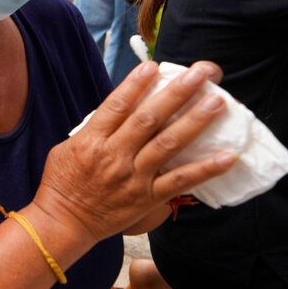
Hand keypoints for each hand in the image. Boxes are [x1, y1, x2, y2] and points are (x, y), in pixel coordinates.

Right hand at [33, 61, 236, 242]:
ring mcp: (133, 177)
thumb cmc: (61, 183)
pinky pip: (180, 181)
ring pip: (167, 145)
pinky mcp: (147, 198)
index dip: (136, 85)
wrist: (63, 222)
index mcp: (91, 141)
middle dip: (176, 93)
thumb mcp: (67, 148)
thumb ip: (93, 130)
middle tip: (200, 74)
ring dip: (194, 122)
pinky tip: (226, 156)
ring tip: (217, 103)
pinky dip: (204, 169)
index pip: (117, 106)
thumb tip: (119, 109)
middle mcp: (114, 156)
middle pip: (148, 119)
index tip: (154, 66)